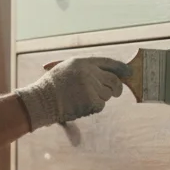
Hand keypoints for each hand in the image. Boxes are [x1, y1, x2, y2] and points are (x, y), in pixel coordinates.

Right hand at [15, 57, 130, 129]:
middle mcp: (89, 72)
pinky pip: (100, 105)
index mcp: (82, 62)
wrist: (41, 101)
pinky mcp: (91, 101)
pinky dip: (94, 107)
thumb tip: (106, 75)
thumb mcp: (66, 69)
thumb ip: (86, 69)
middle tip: (116, 93)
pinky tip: (80, 105)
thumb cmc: (51, 87)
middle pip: (113, 80)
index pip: (108, 62)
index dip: (120, 67)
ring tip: (82, 99)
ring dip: (100, 98)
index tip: (128, 72)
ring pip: (107, 94)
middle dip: (117, 88)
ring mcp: (91, 87)